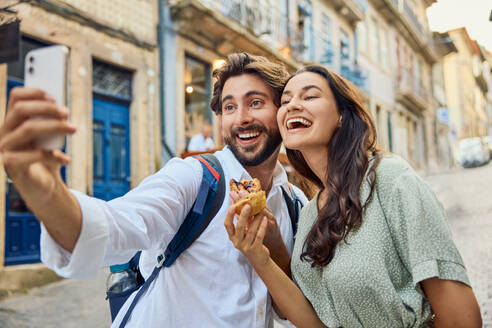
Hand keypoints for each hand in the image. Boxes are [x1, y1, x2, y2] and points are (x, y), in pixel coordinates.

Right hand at [0, 87, 76, 202]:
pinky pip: (34, 154)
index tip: (55, 98)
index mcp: (12, 123)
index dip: (35, 93)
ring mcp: (4, 149)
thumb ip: (50, 123)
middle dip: (46, 108)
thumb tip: (62, 108)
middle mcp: (4, 133)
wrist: (42, 188)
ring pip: (28, 129)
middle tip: (67, 112)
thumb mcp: (49, 138)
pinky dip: (54, 155)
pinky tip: (66, 159)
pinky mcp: (11, 166)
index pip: (15, 97)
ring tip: (74, 129)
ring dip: (55, 126)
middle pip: (20, 109)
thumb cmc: (45, 160)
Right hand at [224, 204, 270, 267]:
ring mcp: (246, 246)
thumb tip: (236, 202)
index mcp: (232, 236)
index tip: (233, 205)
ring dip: (256, 219)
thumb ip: (240, 219)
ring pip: (251, 231)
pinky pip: (259, 236)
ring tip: (261, 210)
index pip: (227, 225)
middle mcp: (237, 242)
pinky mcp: (255, 249)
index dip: (229, 215)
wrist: (258, 259)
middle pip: (239, 227)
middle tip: (248, 205)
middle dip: (243, 216)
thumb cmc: (249, 242)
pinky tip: (265, 219)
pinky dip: (262, 227)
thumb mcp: (242, 233)